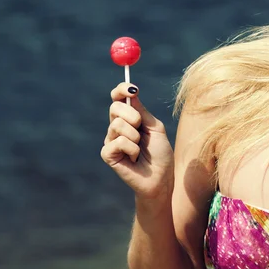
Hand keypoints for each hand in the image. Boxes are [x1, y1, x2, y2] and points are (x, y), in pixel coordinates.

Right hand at [101, 82, 174, 199]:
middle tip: (141, 129)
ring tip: (140, 149)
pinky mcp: (107, 154)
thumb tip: (132, 93)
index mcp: (128, 118)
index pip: (118, 98)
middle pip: (115, 107)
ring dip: (135, 137)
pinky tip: (134, 158)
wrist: (161, 178)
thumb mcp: (155, 128)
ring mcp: (110, 140)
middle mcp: (116, 127)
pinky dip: (132, 149)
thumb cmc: (160, 154)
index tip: (133, 89)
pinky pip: (118, 141)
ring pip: (117, 124)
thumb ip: (143, 112)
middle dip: (134, 116)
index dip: (122, 90)